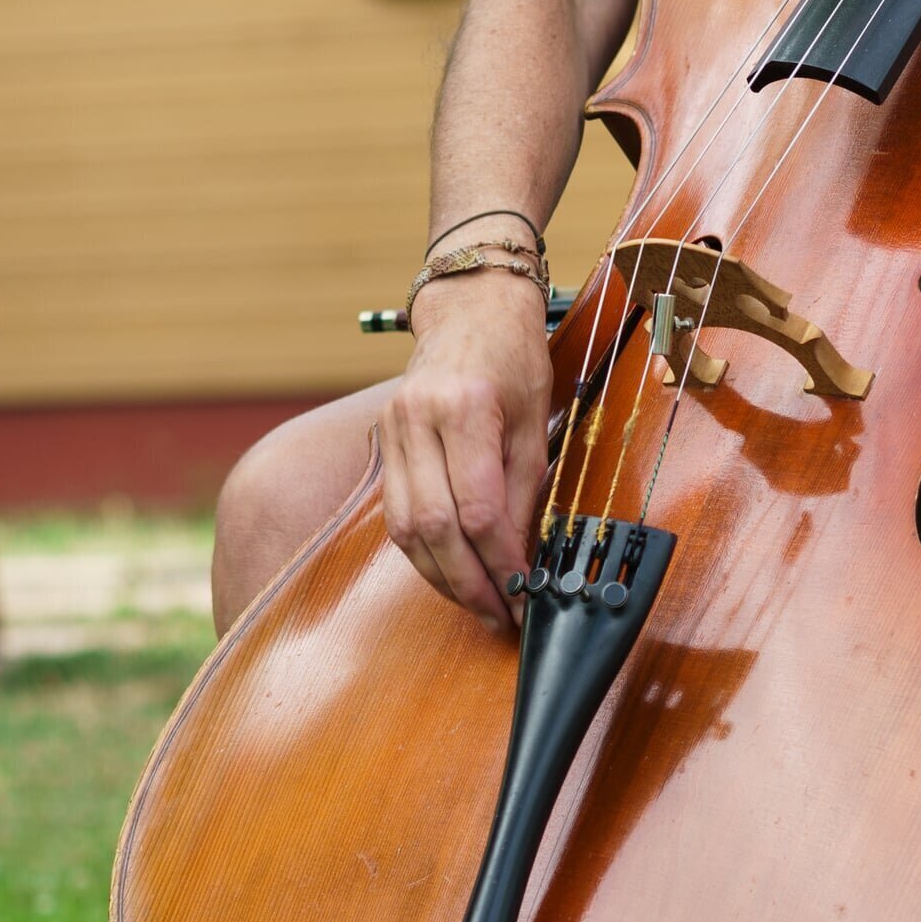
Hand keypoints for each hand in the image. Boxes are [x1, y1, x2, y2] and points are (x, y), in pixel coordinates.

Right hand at [378, 268, 556, 624]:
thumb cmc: (512, 357)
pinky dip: (422, 551)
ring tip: (476, 603)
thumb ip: (527, 490)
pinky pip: (396, 514)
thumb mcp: (536, 420)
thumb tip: (524, 558)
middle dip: (469, 582)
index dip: (500, 562)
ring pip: (406, 528)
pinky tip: (448, 571)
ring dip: (441, 576)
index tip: (523, 593)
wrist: (470, 308)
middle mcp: (419, 419)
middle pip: (435, 527)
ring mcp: (394, 430)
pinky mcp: (384, 442)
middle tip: (500, 614)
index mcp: (465, 408)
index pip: (478, 509)